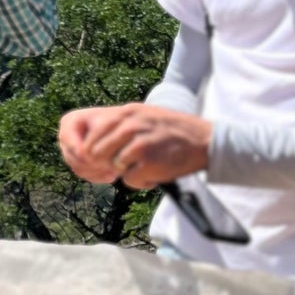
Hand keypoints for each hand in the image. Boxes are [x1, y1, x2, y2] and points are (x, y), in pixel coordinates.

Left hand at [59, 104, 211, 188]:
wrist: (205, 140)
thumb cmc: (171, 132)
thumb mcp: (143, 117)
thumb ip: (118, 125)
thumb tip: (89, 145)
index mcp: (127, 112)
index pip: (91, 134)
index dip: (92, 151)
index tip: (103, 159)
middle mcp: (130, 124)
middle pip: (95, 153)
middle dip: (106, 164)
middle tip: (125, 166)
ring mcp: (139, 143)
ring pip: (112, 167)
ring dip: (126, 172)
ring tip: (145, 165)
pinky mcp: (149, 161)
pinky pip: (129, 180)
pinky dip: (141, 182)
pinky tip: (155, 172)